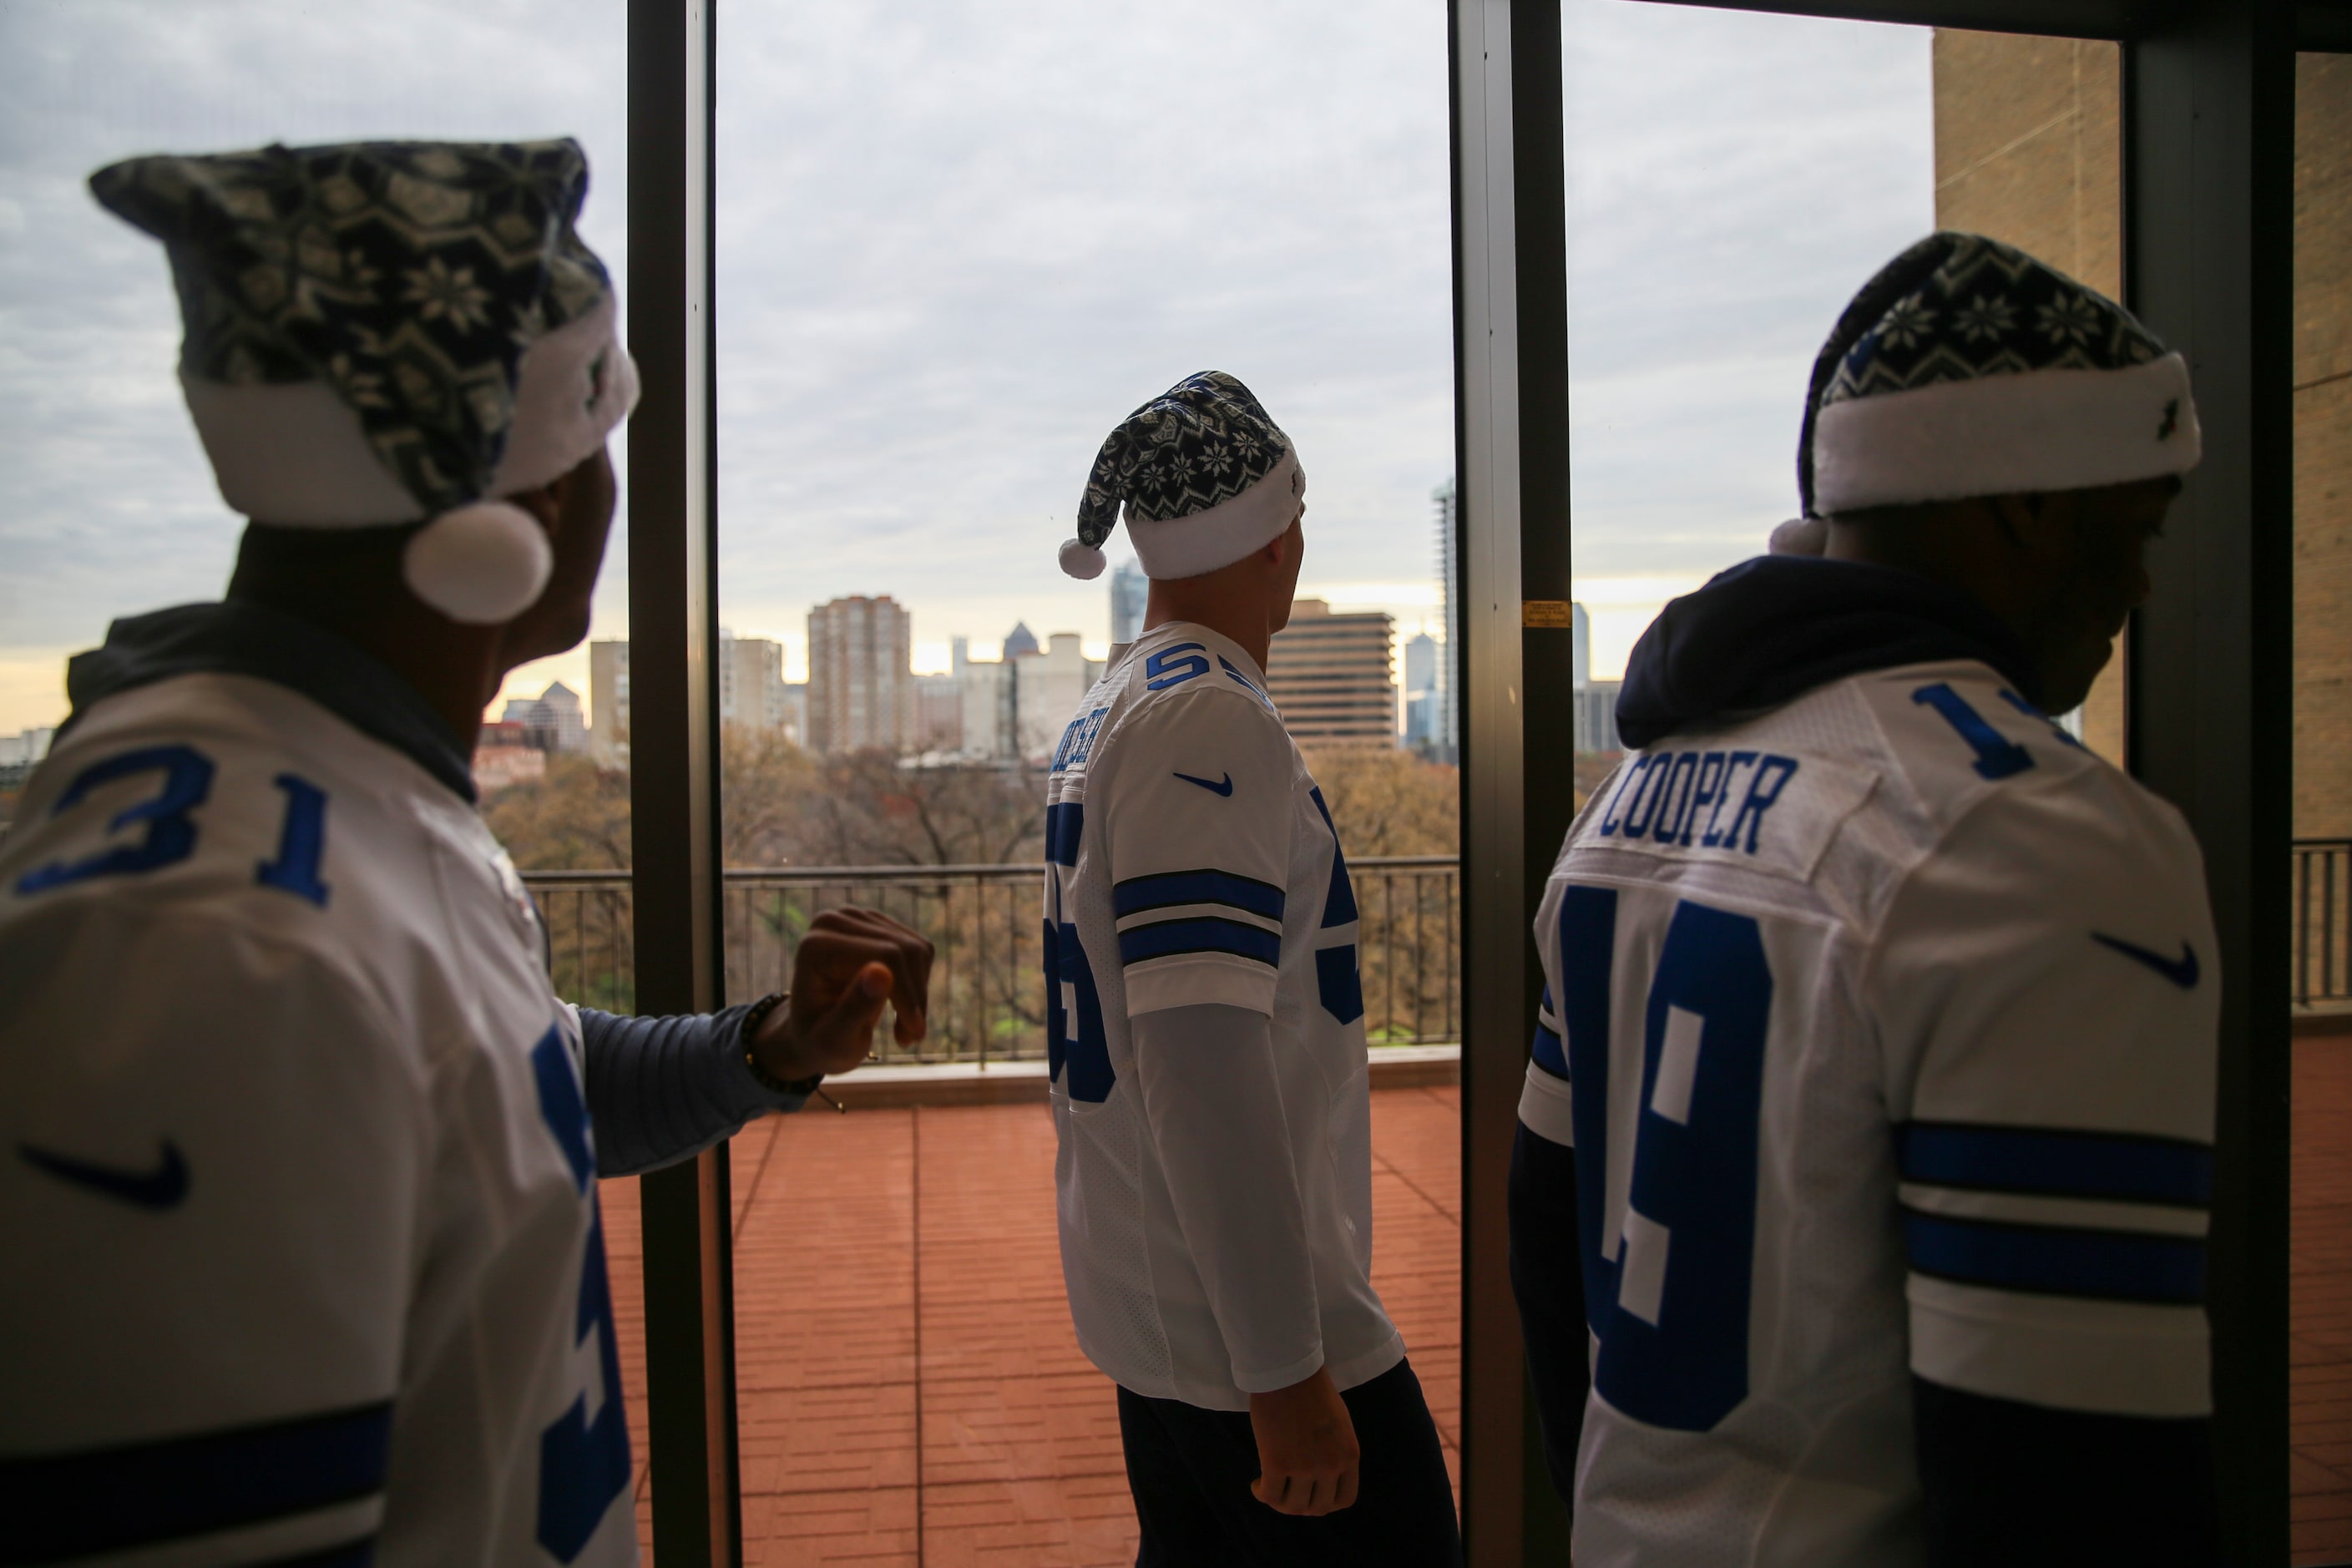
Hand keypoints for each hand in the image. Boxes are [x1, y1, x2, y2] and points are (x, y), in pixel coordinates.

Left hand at [751, 907, 932, 1080]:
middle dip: (915, 997)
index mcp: (816, 945)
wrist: (815, 1033)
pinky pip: (920, 949)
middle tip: (911, 1038)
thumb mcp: (834, 1039)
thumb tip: (881, 972)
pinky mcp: (878, 924)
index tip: (911, 1036)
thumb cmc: (818, 1042)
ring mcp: (857, 918)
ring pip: (917, 949)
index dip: (907, 995)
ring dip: (920, 994)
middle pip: (904, 949)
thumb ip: (854, 1008)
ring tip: (905, 1031)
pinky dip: (919, 984)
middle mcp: (835, 921)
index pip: (886, 955)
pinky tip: (904, 1009)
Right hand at [1248, 1366, 1358, 1515]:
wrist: (1289, 1372)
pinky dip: (1261, 1494)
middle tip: (1288, 1493)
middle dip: (1301, 1505)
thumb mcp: (1340, 1425)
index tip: (1312, 1495)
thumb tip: (1322, 1474)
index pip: (1344, 1499)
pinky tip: (1256, 1484)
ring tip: (1270, 1487)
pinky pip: (1270, 1495)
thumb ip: (1336, 1451)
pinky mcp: (1277, 1464)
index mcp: (1349, 1455)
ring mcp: (1304, 1467)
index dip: (1326, 1503)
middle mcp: (1330, 1466)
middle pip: (1317, 1508)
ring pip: (1292, 1506)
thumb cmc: (1312, 1390)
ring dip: (1280, 1502)